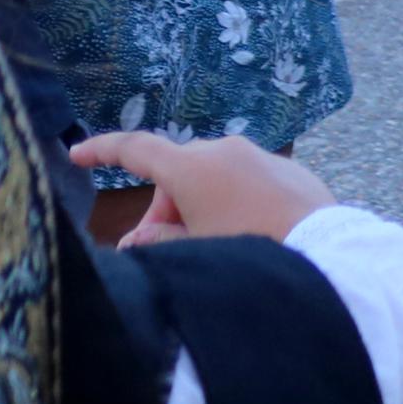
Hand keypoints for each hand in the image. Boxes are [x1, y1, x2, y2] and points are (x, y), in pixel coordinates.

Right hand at [66, 131, 336, 243]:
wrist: (325, 254)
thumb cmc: (252, 252)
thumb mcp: (195, 251)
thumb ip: (159, 242)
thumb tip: (139, 239)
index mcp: (192, 167)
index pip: (135, 149)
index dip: (102, 151)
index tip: (77, 154)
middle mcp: (225, 150)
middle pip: (176, 170)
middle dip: (164, 206)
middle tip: (163, 244)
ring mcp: (260, 156)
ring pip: (213, 174)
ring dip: (200, 203)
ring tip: (211, 242)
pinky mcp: (288, 169)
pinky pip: (248, 179)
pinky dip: (235, 200)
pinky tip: (248, 233)